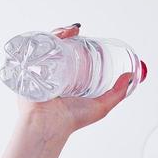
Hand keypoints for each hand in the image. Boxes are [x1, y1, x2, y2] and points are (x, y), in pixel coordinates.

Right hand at [14, 23, 143, 136]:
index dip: (75, 42)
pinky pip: (30, 53)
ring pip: (44, 47)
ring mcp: (38, 72)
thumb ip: (117, 92)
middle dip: (64, 34)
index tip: (83, 34)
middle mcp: (51, 73)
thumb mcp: (101, 106)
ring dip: (54, 35)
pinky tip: (49, 38)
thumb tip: (131, 76)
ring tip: (66, 32)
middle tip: (75, 31)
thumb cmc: (72, 120)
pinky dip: (38, 42)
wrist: (49, 126)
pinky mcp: (26, 72)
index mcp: (66, 78)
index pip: (69, 54)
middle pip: (56, 47)